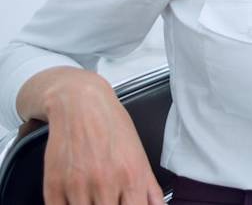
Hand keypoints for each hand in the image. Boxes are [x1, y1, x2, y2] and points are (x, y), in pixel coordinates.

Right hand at [37, 69, 164, 204]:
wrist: (80, 104)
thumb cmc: (112, 127)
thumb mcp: (139, 155)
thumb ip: (150, 188)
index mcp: (131, 177)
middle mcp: (105, 183)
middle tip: (107, 200)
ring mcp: (77, 186)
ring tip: (93, 198)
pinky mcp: (53, 186)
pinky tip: (75, 199)